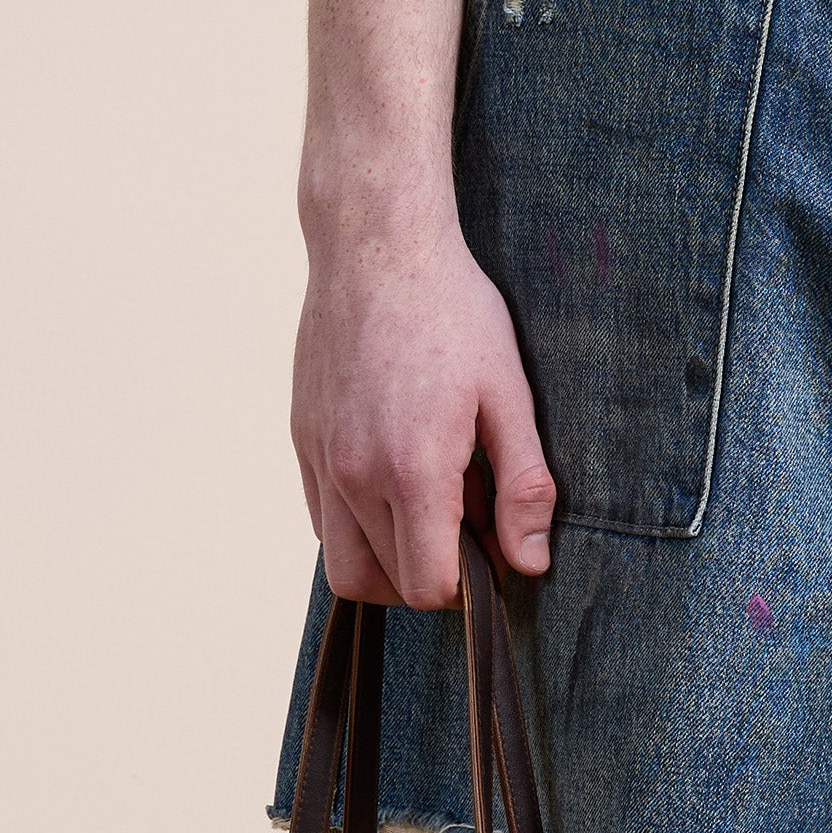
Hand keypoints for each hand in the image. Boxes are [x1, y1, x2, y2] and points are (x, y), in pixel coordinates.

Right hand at [291, 208, 554, 608]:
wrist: (376, 246)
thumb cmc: (453, 312)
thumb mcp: (509, 397)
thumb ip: (523, 487)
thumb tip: (530, 563)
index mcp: (412, 471)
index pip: (427, 587)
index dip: (466, 587)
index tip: (492, 553)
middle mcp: (353, 475)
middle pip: (384, 585)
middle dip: (429, 575)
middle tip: (467, 525)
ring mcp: (319, 460)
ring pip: (343, 563)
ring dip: (388, 559)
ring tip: (430, 505)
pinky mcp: (301, 441)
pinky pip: (321, 520)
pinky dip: (358, 524)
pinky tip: (394, 478)